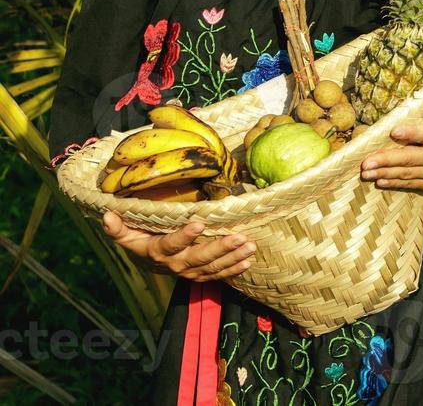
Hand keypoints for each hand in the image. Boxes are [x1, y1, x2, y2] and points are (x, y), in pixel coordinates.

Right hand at [102, 212, 253, 281]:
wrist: (149, 264)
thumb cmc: (140, 241)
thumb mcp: (127, 234)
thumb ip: (118, 227)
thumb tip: (107, 213)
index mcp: (157, 251)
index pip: (171, 244)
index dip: (184, 236)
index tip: (199, 224)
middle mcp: (175, 264)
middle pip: (199, 257)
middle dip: (220, 248)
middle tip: (240, 238)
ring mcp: (189, 272)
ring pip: (212, 267)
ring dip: (232, 258)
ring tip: (249, 247)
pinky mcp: (200, 275)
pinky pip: (217, 275)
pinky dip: (233, 270)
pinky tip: (247, 262)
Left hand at [360, 74, 422, 190]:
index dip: (413, 134)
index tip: (395, 131)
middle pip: (413, 158)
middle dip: (388, 160)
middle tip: (367, 162)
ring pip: (409, 173)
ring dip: (386, 173)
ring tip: (366, 173)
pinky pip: (414, 183)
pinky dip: (397, 183)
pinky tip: (380, 182)